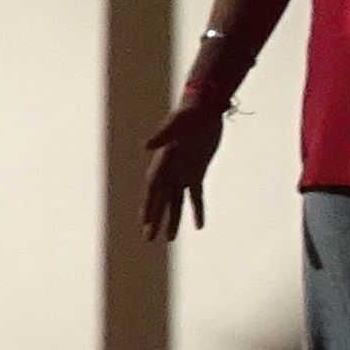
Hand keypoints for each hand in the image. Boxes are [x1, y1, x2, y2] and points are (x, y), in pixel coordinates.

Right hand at [139, 98, 226, 238]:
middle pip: (160, 200)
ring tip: (169, 240)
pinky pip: (196, 196)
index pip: (153, 189)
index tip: (145, 222)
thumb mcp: (175, 123)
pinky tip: (199, 226)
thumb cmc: (188, 114)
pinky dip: (197, 210)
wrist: (204, 109)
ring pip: (175, 203)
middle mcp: (169, 171)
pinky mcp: (197, 172)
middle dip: (154, 220)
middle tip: (148, 239)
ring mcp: (182, 173)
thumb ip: (162, 134)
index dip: (148, 206)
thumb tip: (147, 146)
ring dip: (173, 220)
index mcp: (162, 162)